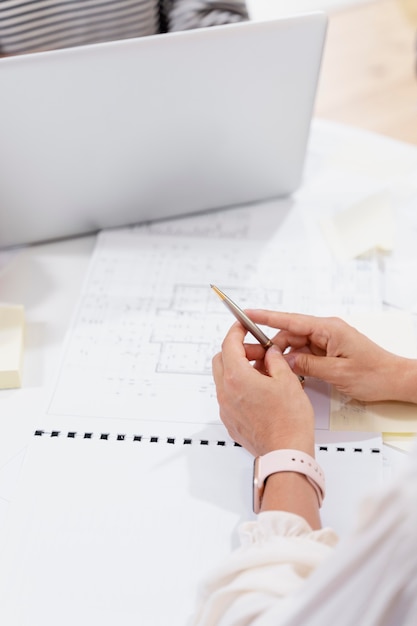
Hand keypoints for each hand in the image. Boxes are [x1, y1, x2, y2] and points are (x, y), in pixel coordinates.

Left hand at [212, 321, 314, 457]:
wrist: (286, 453)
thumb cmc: (289, 421)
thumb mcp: (287, 380)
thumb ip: (275, 361)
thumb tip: (270, 353)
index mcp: (237, 378)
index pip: (229, 345)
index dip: (236, 332)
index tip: (243, 327)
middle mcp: (226, 393)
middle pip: (221, 360)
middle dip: (237, 351)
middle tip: (258, 352)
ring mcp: (226, 409)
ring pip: (224, 379)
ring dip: (239, 370)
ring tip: (264, 373)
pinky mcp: (231, 422)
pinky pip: (229, 397)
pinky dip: (240, 388)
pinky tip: (260, 392)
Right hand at [246, 311, 416, 402]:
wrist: (394, 380)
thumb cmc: (374, 374)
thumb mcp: (338, 372)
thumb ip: (309, 365)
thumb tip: (285, 361)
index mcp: (329, 329)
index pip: (291, 320)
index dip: (267, 317)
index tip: (247, 314)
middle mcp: (326, 331)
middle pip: (289, 335)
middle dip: (270, 345)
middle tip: (252, 357)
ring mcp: (326, 342)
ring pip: (294, 346)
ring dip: (281, 357)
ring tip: (267, 370)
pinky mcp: (327, 352)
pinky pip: (303, 354)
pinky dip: (293, 363)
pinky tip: (284, 373)